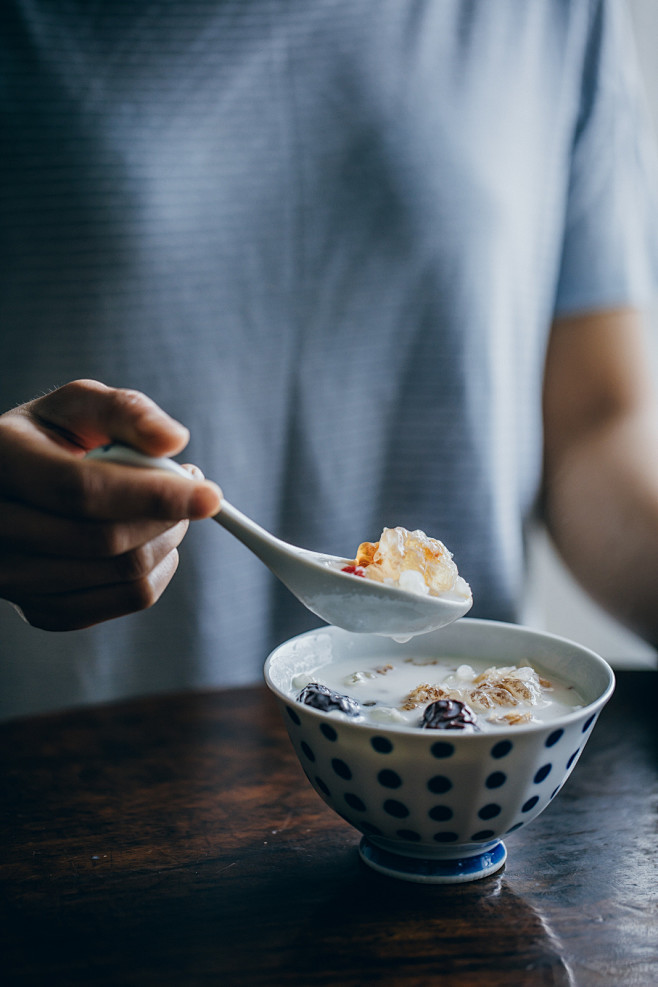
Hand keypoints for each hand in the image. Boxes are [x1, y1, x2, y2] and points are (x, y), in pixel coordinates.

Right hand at [0, 379, 221, 629]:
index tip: (210, 495)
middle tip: (192, 490)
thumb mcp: (78, 407)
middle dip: (168, 516)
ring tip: (169, 508)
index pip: (83, 491)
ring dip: (168, 541)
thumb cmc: (51, 440)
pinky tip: (151, 539)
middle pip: (106, 540)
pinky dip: (158, 570)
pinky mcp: (40, 610)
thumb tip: (173, 440)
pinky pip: (125, 601)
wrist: (10, 489)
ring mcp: (12, 578)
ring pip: (123, 576)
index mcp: (1, 465)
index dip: (153, 495)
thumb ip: (125, 411)